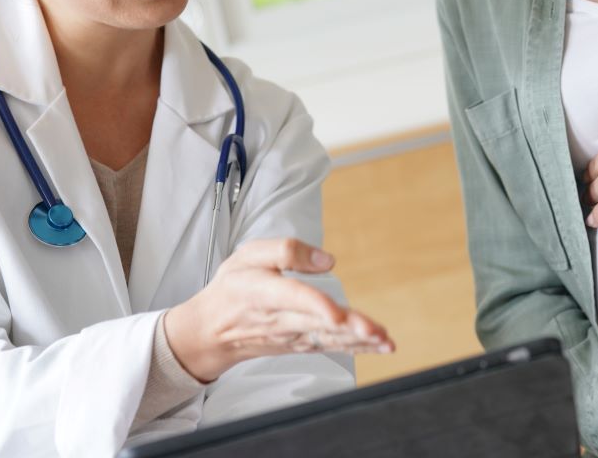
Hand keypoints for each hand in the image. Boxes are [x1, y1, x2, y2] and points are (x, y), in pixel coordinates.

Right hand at [164, 238, 394, 381]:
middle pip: (318, 323)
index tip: (336, 314)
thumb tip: (328, 259)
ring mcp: (292, 336)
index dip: (314, 305)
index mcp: (264, 291)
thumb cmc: (232, 288)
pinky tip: (378, 346)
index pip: (292, 298)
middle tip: (375, 331)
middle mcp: (281, 318)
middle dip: (349, 328)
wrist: (212, 330)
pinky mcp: (300, 345)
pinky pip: (330, 347)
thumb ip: (285, 250)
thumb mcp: (248, 255)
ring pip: (328, 339)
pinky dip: (356, 348)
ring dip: (359, 342)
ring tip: (385, 340)